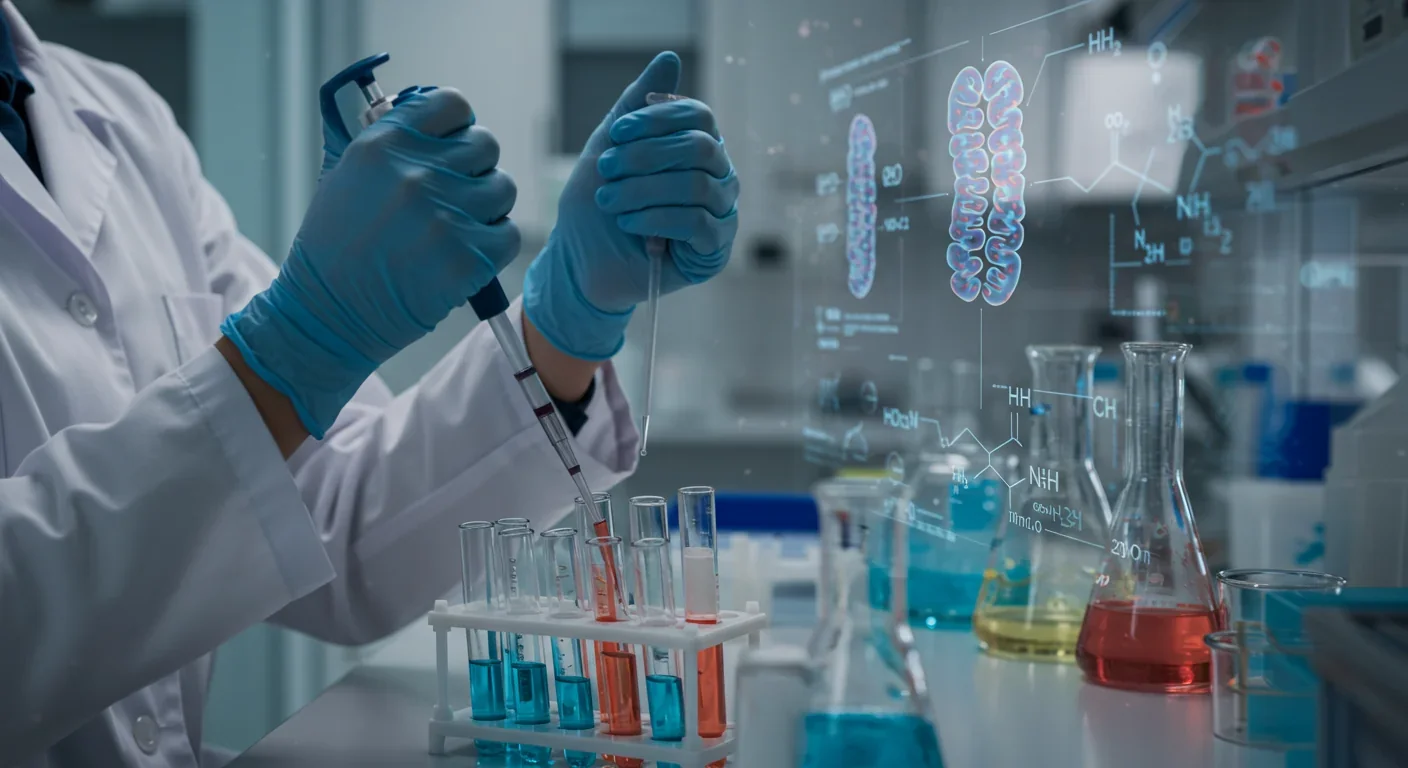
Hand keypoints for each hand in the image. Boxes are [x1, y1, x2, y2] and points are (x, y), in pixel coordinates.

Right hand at [221, 88, 520, 437]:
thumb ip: (394, 143)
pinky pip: (508, 234)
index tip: (454, 144)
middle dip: (475, 169)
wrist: (327, 314)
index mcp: (384, 144)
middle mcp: (416, 173)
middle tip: (454, 195)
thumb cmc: (336, 247)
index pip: (454, 105)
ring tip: (456, 229)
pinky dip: (492, 246)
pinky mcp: (467, 258)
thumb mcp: (347, 175)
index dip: (460, 126)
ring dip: (487, 208)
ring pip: (503, 190)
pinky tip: (463, 256)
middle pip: (486, 146)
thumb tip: (445, 128)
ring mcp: (444, 216)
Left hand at [524, 51, 738, 360]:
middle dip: (646, 155)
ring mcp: (720, 213)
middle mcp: (717, 177)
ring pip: (697, 184)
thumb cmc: (597, 205)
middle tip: (606, 168)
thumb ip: (635, 104)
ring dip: (643, 189)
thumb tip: (668, 58)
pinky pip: (697, 222)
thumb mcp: (608, 147)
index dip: (658, 119)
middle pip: (701, 147)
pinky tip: (627, 223)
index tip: (617, 132)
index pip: (699, 117)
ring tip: (608, 202)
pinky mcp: (713, 249)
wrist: (582, 263)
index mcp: (696, 148)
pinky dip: (655, 217)